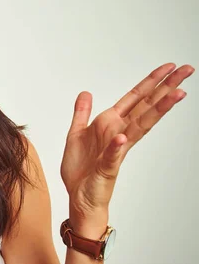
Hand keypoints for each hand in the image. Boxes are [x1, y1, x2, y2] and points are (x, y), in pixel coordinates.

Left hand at [60, 63, 193, 226]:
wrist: (78, 196)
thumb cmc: (81, 169)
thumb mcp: (76, 134)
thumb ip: (82, 113)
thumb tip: (86, 93)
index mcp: (110, 124)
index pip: (135, 99)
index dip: (150, 82)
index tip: (168, 67)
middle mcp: (118, 134)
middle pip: (146, 107)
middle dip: (165, 88)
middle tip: (187, 71)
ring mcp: (116, 150)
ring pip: (140, 127)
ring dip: (157, 110)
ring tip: (176, 94)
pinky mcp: (107, 167)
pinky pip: (113, 155)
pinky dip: (116, 145)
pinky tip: (122, 137)